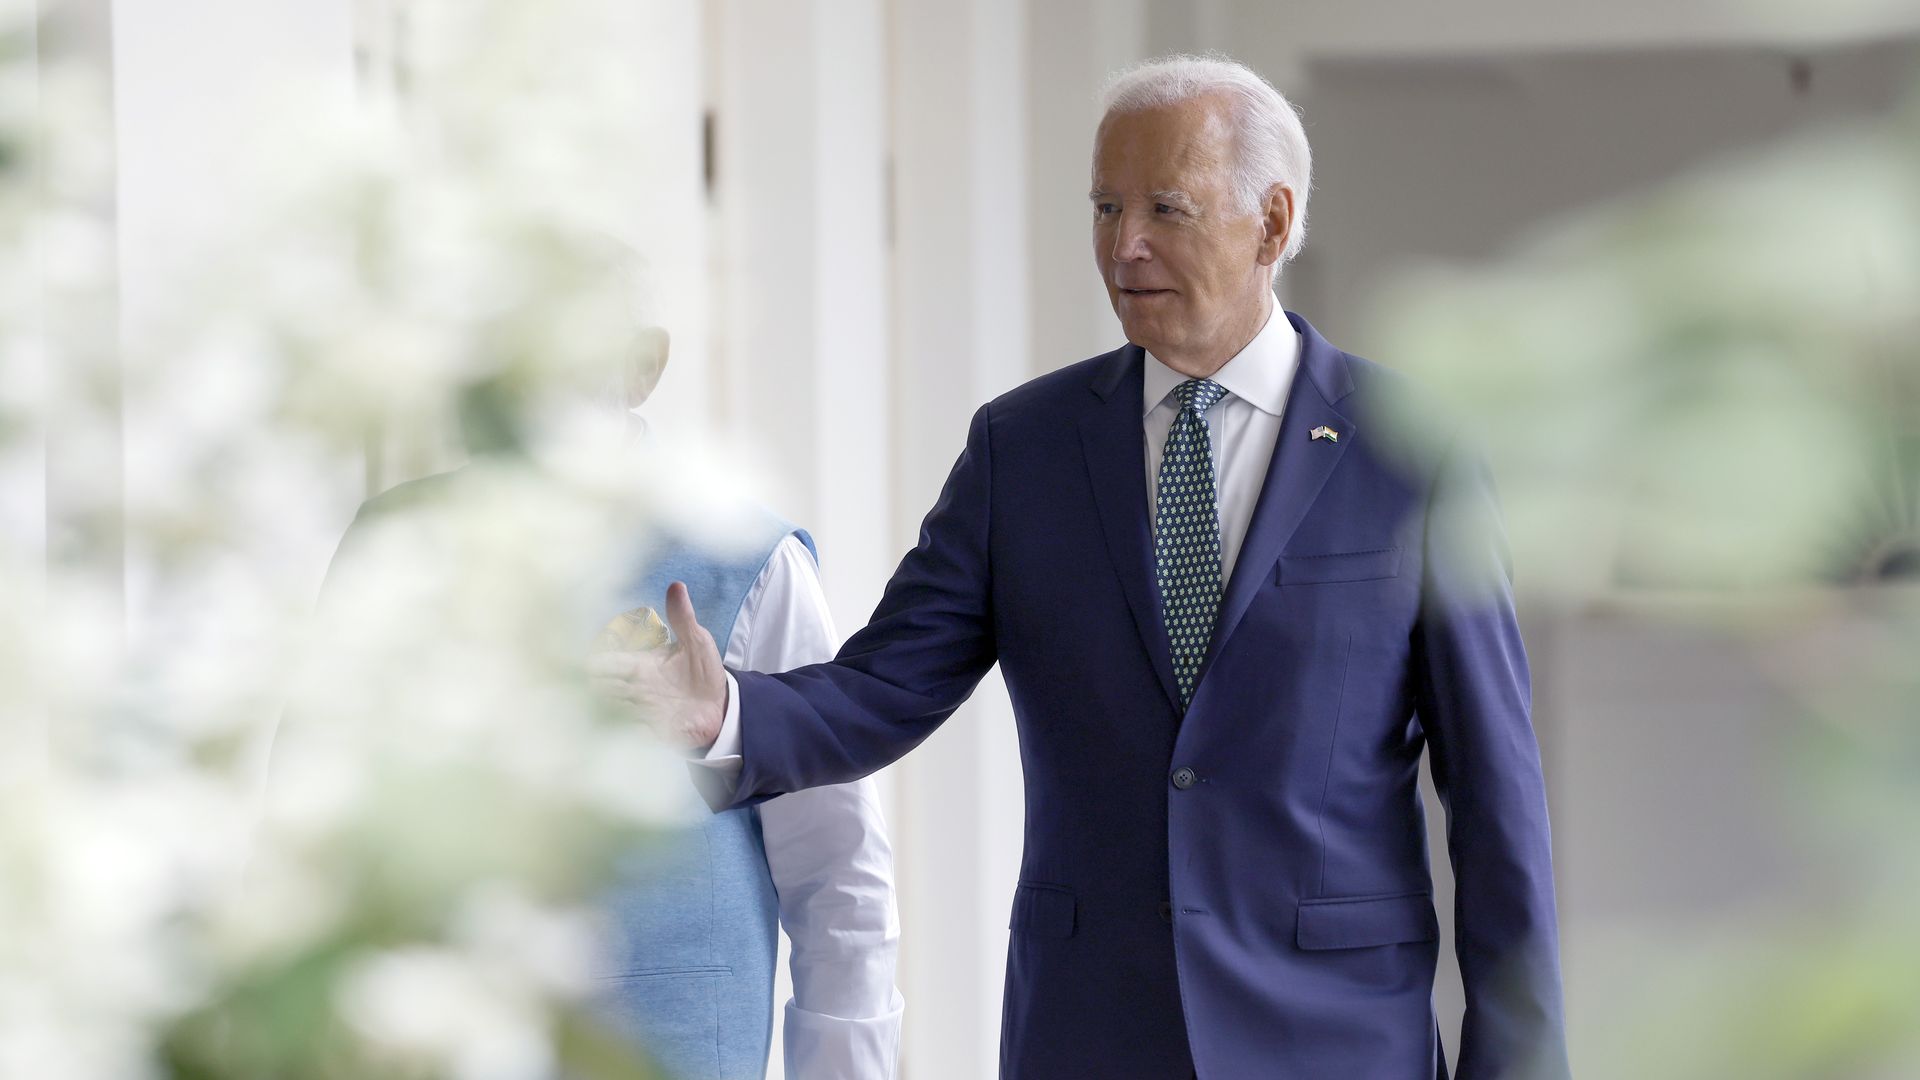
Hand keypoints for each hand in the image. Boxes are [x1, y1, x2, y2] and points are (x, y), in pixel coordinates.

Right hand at [588, 582, 727, 749]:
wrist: (722, 706)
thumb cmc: (703, 672)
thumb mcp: (696, 642)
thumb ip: (683, 618)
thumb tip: (676, 585)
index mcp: (640, 666)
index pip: (607, 663)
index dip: (592, 664)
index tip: (580, 664)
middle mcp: (635, 689)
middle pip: (601, 689)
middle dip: (593, 689)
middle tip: (587, 687)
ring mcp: (642, 712)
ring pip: (611, 711)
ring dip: (607, 709)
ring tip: (602, 706)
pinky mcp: (652, 732)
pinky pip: (630, 733)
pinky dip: (624, 730)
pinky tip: (625, 727)